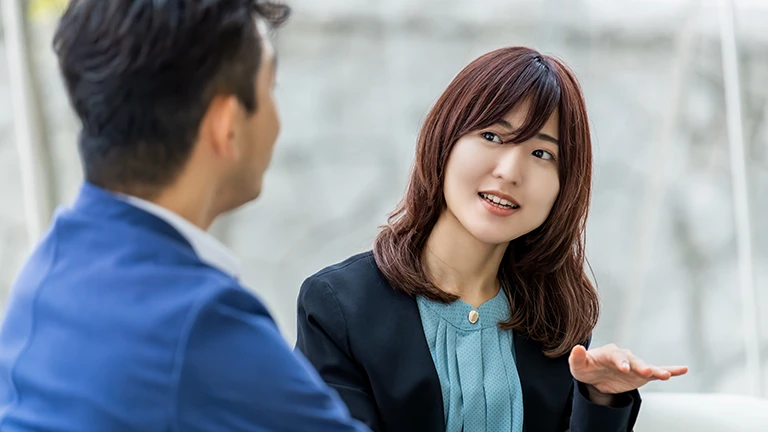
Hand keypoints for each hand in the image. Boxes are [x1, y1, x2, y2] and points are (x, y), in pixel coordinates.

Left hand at [569, 343, 687, 395]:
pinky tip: (682, 370)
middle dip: (639, 365)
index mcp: (608, 353)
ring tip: (666, 374)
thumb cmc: (586, 367)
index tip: (624, 368)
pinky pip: (657, 371)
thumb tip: (576, 348)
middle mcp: (624, 357)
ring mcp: (634, 365)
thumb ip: (577, 358)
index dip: (620, 361)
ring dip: (656, 369)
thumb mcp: (578, 365)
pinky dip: (670, 370)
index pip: (615, 356)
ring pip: (647, 366)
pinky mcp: (642, 374)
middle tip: (647, 371)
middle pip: (633, 360)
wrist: (595, 376)